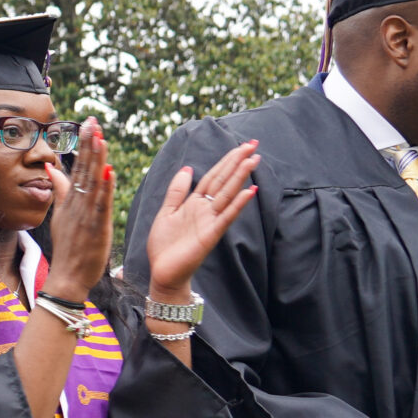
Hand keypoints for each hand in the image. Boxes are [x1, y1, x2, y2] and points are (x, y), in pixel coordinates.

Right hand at [42, 119, 114, 296]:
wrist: (67, 278)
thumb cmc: (68, 248)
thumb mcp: (61, 216)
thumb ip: (60, 190)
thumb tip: (53, 167)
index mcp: (71, 201)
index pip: (79, 166)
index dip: (85, 144)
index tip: (88, 124)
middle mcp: (77, 205)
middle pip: (85, 169)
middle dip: (89, 144)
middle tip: (93, 120)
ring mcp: (86, 216)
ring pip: (93, 183)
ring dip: (97, 159)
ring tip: (100, 137)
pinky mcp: (95, 228)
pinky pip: (101, 205)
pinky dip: (105, 188)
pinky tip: (109, 171)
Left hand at [143, 141, 258, 300]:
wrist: (163, 272)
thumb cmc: (165, 245)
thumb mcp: (166, 211)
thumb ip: (177, 190)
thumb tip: (188, 167)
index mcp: (195, 202)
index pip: (214, 176)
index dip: (226, 160)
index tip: (241, 146)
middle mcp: (206, 209)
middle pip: (224, 180)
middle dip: (238, 162)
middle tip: (254, 144)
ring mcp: (210, 221)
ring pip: (228, 194)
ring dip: (241, 177)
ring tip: (254, 160)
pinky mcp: (211, 235)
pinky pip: (226, 217)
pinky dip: (238, 204)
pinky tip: (249, 191)